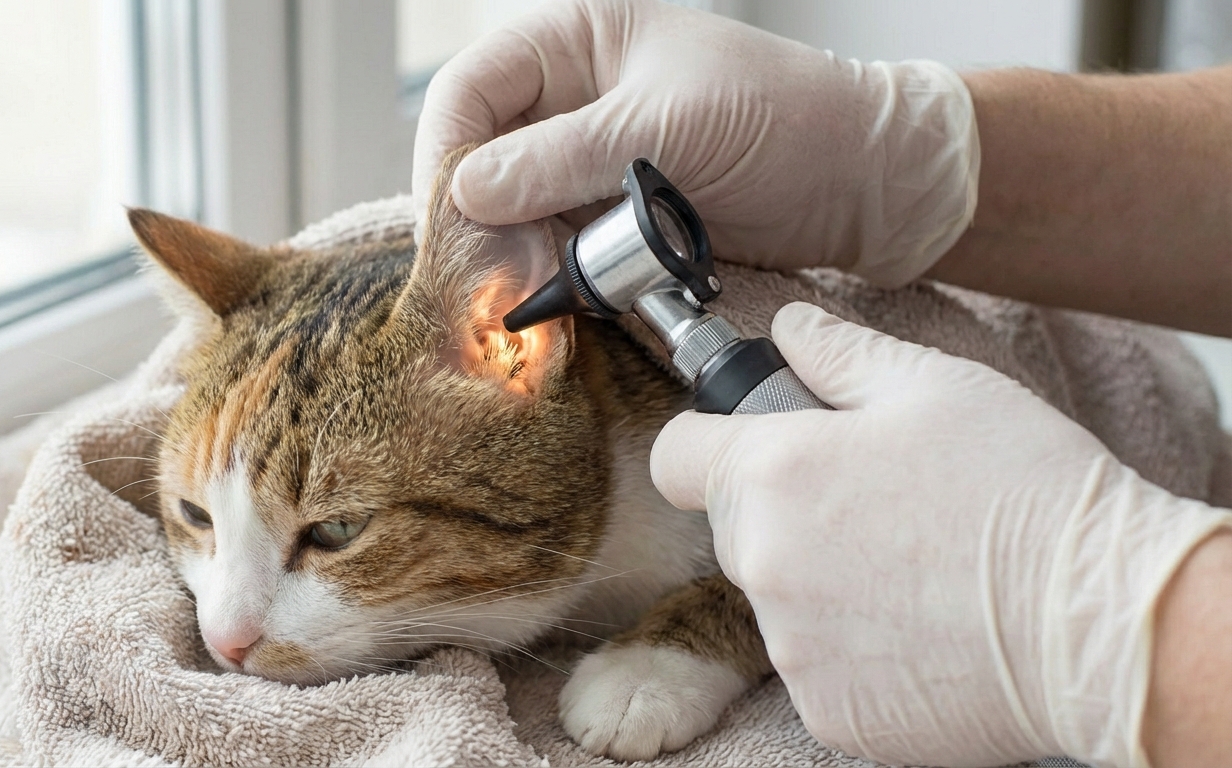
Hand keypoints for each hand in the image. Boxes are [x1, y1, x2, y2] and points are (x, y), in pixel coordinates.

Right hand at [412, 0, 979, 286]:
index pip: (471, 89)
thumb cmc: (786, 119)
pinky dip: (550, 277)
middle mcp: (572, 101)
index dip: (447, 151)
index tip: (450, 215)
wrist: (865, 184)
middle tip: (485, 275)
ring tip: (525, 293)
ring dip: (512, 256)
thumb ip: (559, 158)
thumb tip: (465, 191)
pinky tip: (556, 298)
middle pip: (480, 158)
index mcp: (577, 42)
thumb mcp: (666, 127)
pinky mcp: (613, 220)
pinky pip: (555, 249)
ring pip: (511, 213)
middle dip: (477, 219)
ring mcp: (590, 164)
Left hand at [650, 302, 1231, 766]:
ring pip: (779, 599)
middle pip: (735, 528)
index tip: (751, 444)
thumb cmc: (1024, 489)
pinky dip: (853, 650)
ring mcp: (791, 647)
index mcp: (772, 474)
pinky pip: (816, 665)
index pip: (676, 455)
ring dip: (821, 583)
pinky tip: (922, 628)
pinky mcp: (827, 711)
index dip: (710, 441)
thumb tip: (791, 328)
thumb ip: (839, 353)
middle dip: (783, 511)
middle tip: (872, 505)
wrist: (1101, 621)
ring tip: (913, 570)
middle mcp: (762, 564)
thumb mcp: (935, 387)